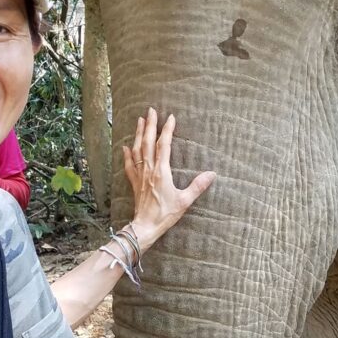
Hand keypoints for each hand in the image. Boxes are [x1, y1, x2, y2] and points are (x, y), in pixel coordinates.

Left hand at [123, 108, 214, 251]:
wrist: (145, 226)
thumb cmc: (165, 214)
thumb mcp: (185, 201)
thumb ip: (198, 186)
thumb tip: (212, 174)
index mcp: (162, 172)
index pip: (165, 145)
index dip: (167, 130)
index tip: (170, 117)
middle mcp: (149, 170)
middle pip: (148, 142)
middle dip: (150, 125)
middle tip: (151, 110)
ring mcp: (140, 175)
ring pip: (137, 150)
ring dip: (139, 134)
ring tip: (140, 121)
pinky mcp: (134, 182)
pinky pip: (129, 165)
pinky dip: (127, 154)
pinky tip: (125, 146)